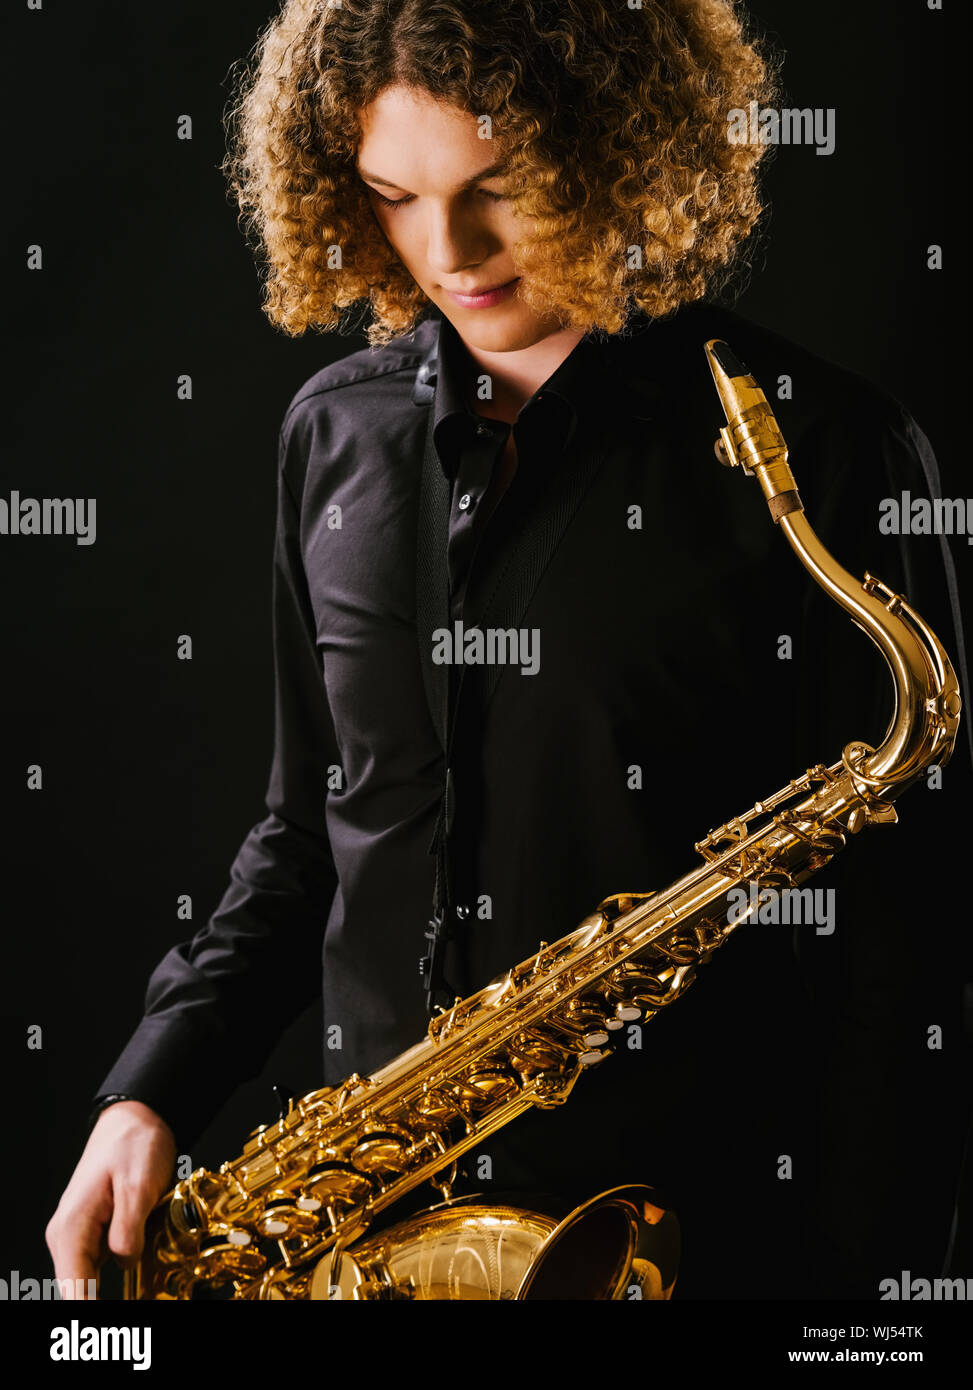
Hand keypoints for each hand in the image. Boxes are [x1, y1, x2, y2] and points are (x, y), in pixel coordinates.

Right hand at [45, 1100, 176, 1298]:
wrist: (134, 1119)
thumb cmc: (134, 1143)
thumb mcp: (138, 1183)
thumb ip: (128, 1228)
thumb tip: (123, 1262)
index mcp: (72, 1226)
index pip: (73, 1287)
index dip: (87, 1311)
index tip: (100, 1332)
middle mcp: (68, 1235)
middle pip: (78, 1289)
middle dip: (98, 1307)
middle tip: (130, 1313)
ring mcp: (80, 1234)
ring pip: (90, 1279)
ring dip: (108, 1294)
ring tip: (138, 1288)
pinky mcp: (95, 1231)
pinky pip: (101, 1263)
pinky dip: (116, 1275)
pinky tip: (135, 1281)